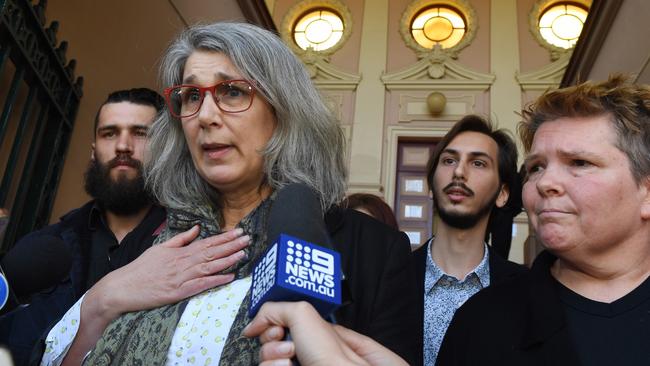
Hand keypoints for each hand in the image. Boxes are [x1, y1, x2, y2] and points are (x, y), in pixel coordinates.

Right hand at [96, 225, 248, 316]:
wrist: (123, 288)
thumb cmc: (141, 268)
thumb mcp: (160, 248)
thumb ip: (180, 239)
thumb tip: (197, 229)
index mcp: (179, 252)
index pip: (207, 242)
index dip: (224, 237)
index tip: (238, 231)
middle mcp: (183, 263)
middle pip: (211, 252)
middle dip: (231, 245)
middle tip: (248, 238)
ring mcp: (181, 278)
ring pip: (209, 267)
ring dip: (228, 260)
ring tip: (243, 253)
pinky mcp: (179, 293)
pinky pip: (201, 285)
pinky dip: (216, 280)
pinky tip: (230, 277)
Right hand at [243, 302, 407, 365]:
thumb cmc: (329, 352)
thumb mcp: (301, 312)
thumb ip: (274, 308)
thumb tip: (255, 321)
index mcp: (306, 328)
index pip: (274, 321)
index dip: (270, 322)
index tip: (276, 326)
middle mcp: (299, 347)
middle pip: (266, 339)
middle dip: (272, 339)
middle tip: (289, 342)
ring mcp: (292, 362)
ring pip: (263, 356)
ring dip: (274, 354)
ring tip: (291, 357)